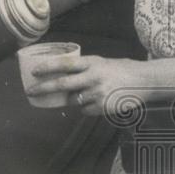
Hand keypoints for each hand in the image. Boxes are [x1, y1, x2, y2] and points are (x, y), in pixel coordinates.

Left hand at [27, 55, 145, 116]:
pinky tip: (98, 101)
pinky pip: (85, 110)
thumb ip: (84, 68)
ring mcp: (97, 93)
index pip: (65, 64)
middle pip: (62, 84)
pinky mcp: (102, 107)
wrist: (144, 81)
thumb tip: (62, 75)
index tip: (34, 72)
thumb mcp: (102, 63)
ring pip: (73, 100)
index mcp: (92, 63)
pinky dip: (86, 108)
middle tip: (30, 91)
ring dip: (73, 99)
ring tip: (86, 94)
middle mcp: (93, 77)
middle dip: (43, 88)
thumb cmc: (122, 70)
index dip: (47, 68)